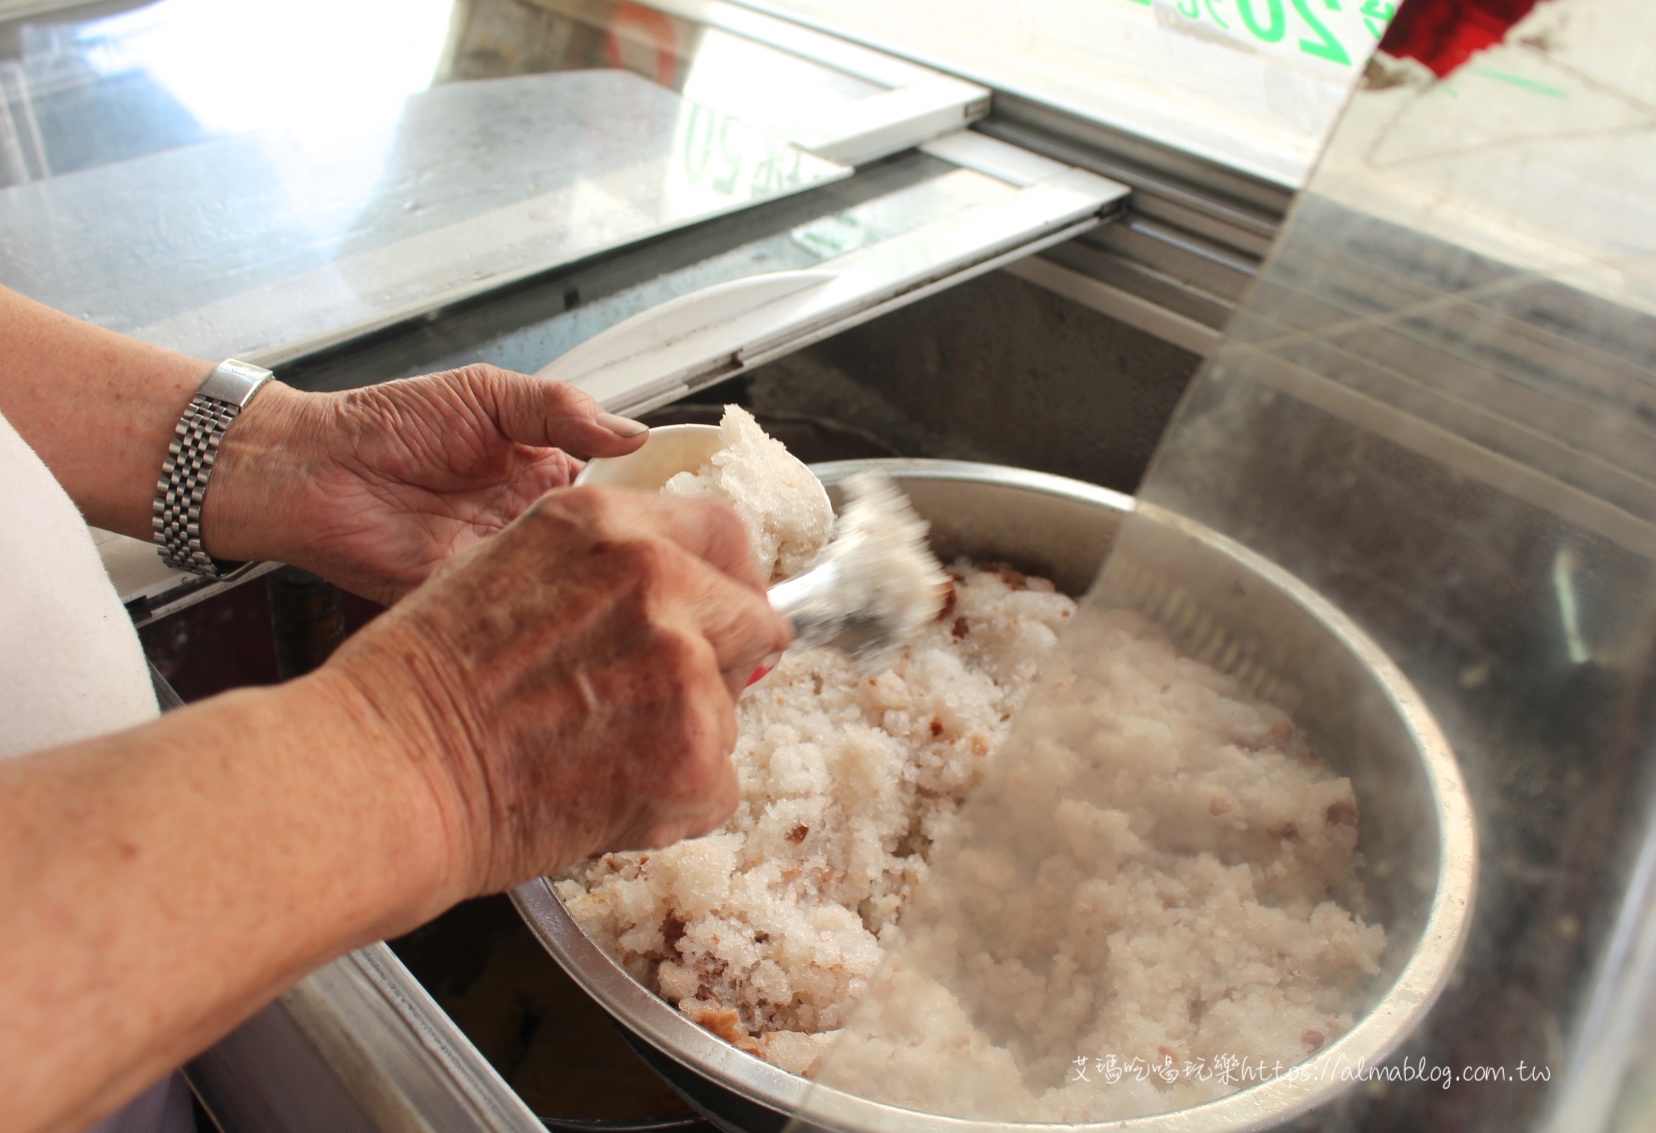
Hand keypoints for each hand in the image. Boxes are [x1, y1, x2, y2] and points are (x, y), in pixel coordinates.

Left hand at [204, 365, 648, 603]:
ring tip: (652, 595)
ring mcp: (508, 571)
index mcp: (547, 477)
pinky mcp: (473, 606)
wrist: (310, 470)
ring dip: (606, 596)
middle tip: (691, 572)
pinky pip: (524, 618)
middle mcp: (535, 530)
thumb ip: (561, 410)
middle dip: (646, 565)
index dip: (660, 512)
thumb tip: (634, 434)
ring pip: (575, 592)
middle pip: (609, 554)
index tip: (704, 526)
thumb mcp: (487, 395)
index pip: (622, 499)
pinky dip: (551, 619)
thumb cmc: (387, 423)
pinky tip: (583, 614)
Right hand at [316, 486, 791, 892]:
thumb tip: (667, 594)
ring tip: (597, 755)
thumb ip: (601, 569)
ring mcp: (683, 665)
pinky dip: (676, 803)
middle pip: (753, 617)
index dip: (724, 585)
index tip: (717, 614)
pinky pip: (720, 783)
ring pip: (732, 708)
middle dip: (720, 660)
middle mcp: (657, 578)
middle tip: (656, 700)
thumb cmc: (418, 686)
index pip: (725, 535)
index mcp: (607, 523)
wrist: (387, 773)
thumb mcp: (504, 568)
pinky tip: (605, 797)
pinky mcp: (693, 751)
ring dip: (686, 736)